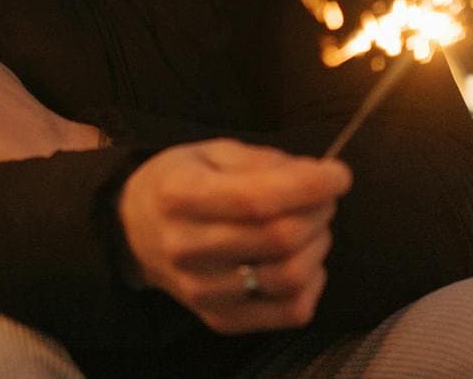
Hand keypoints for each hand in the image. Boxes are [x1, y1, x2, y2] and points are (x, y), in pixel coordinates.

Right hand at [117, 139, 350, 333]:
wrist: (134, 230)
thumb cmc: (180, 183)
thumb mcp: (210, 153)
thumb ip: (264, 162)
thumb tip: (319, 176)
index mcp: (180, 195)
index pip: (257, 198)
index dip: (309, 186)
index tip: (338, 174)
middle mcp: (186, 247)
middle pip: (279, 238)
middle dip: (318, 212)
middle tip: (321, 198)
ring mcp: (201, 291)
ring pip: (289, 277)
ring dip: (317, 246)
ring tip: (310, 227)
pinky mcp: (219, 319)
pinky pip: (289, 312)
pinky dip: (312, 284)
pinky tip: (302, 260)